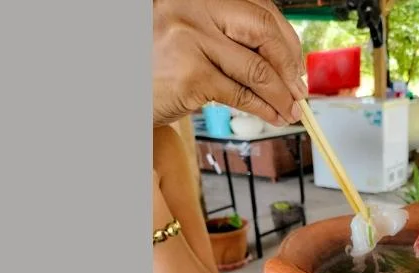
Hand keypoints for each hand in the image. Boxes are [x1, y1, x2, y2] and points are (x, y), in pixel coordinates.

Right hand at [153, 0, 306, 126]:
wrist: (120, 90)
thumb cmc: (159, 65)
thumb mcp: (195, 38)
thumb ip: (232, 39)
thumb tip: (286, 64)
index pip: (260, 9)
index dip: (287, 39)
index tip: (297, 65)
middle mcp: (193, 8)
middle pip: (264, 31)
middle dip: (290, 65)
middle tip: (299, 90)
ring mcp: (190, 40)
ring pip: (256, 69)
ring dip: (282, 96)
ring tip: (291, 111)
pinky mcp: (191, 75)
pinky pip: (241, 94)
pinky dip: (264, 109)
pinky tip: (273, 117)